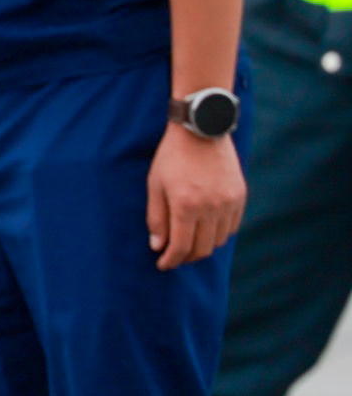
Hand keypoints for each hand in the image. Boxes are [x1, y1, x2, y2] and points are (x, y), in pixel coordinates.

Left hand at [149, 124, 244, 269]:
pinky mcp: (240, 196)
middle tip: (173, 256)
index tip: (162, 265)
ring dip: (203, 247)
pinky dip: (218, 234)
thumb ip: (156, 218)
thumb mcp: (155, 185)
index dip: (171, 261)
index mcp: (186, 206)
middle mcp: (211, 208)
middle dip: (186, 257)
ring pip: (218, 240)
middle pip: (202, 249)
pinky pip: (231, 227)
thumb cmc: (172, 157)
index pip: (181, 247)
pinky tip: (205, 230)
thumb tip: (158, 246)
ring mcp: (229, 203)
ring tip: (188, 243)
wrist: (202, 130)